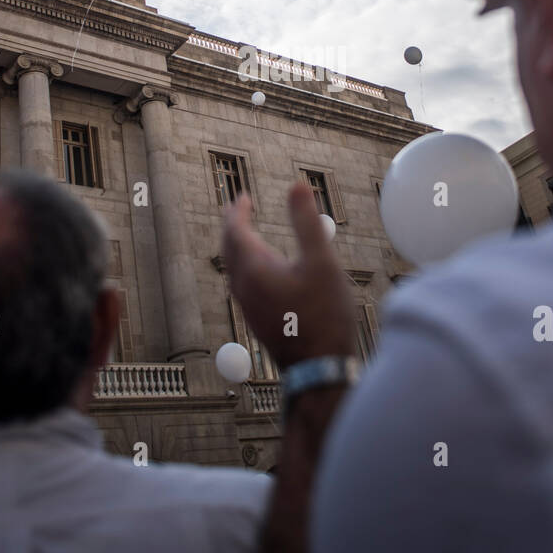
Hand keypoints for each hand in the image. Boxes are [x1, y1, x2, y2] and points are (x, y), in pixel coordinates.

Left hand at [221, 182, 357, 371]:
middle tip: (239, 209)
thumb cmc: (323, 315)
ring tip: (247, 234)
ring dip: (237, 246)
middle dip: (233, 225)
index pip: (235, 231)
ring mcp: (248, 306)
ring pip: (234, 267)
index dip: (238, 211)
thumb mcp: (321, 262)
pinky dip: (246, 265)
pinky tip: (262, 271)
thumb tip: (297, 185)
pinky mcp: (257, 319)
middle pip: (229, 248)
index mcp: (255, 269)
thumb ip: (306, 222)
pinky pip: (242, 283)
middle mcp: (244, 287)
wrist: (319, 367)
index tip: (243, 197)